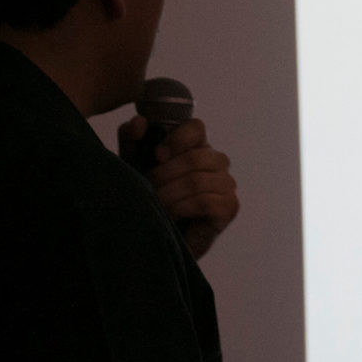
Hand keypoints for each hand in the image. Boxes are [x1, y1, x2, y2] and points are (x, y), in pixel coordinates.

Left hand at [119, 116, 239, 258]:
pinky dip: (182, 208)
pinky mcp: (230, 207)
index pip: (196, 127)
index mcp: (197, 145)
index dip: (176, 139)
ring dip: (170, 194)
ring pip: (199, 180)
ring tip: (156, 205)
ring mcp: (226, 184)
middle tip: (148, 189)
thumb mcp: (133, 166)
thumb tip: (138, 122)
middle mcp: (216, 161)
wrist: (157, 239)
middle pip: (197, 157)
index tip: (156, 156)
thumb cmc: (149, 198)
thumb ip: (132, 141)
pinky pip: (206, 201)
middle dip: (165, 175)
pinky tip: (171, 216)